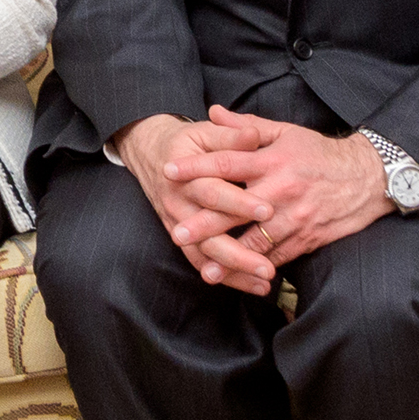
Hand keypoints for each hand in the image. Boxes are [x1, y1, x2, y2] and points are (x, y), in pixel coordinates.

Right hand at [113, 113, 273, 290]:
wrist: (150, 154)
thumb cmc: (186, 142)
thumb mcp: (205, 132)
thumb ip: (230, 135)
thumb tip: (253, 135)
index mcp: (186, 175)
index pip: (214, 192)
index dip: (239, 202)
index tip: (268, 210)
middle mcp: (179, 204)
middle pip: (208, 234)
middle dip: (238, 252)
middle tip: (267, 266)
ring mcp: (178, 224)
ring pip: (205, 253)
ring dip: (235, 271)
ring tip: (265, 282)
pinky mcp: (181, 238)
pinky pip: (202, 262)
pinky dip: (227, 277)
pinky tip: (253, 287)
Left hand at [171, 108, 390, 264]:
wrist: (367, 178)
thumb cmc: (320, 154)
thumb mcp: (286, 132)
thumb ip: (247, 126)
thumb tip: (213, 112)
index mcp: (273, 160)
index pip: (228, 162)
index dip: (197, 167)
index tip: (169, 172)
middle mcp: (282, 189)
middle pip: (237, 208)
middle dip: (205, 223)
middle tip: (177, 233)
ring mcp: (295, 217)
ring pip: (257, 241)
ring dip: (230, 257)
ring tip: (206, 268)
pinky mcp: (307, 238)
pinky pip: (279, 256)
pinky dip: (258, 267)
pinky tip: (240, 276)